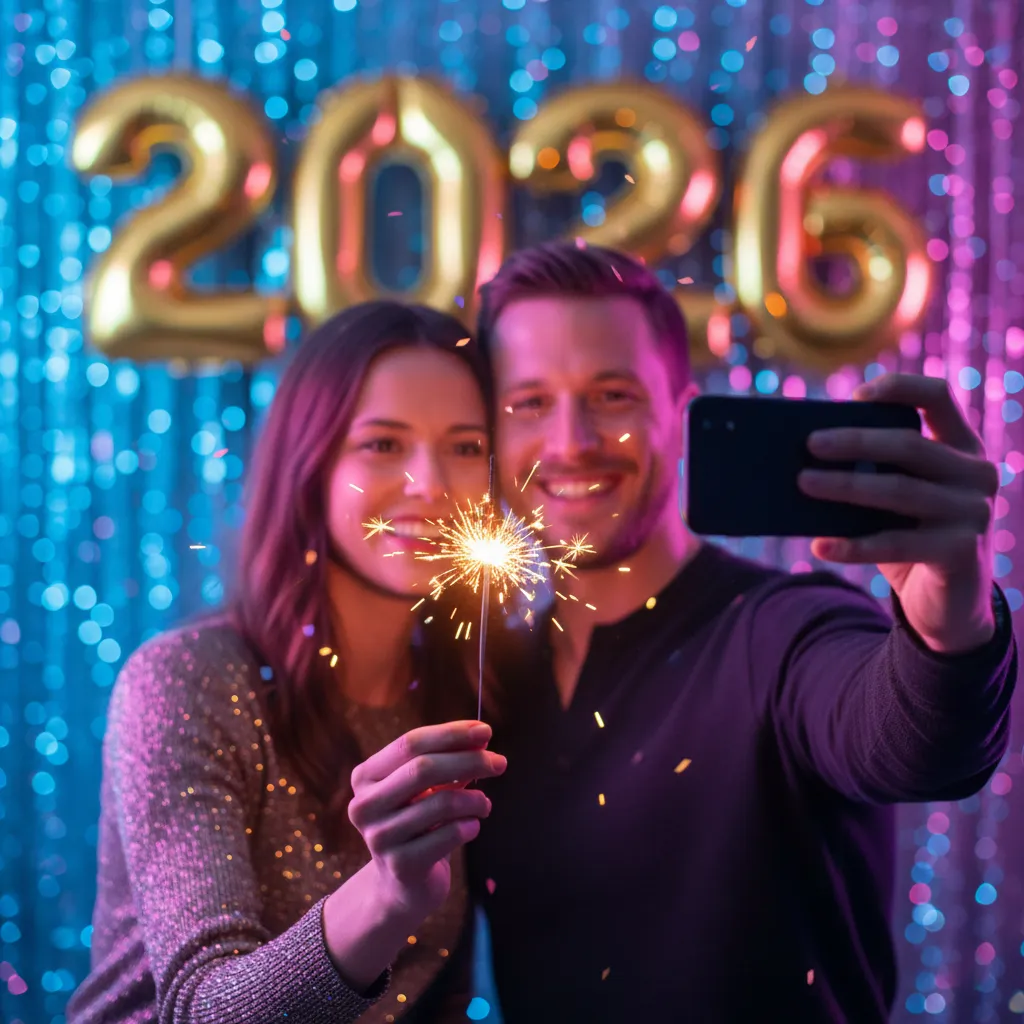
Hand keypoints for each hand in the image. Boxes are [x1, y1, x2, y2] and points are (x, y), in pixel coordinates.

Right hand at [347, 720, 505, 920]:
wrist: (404, 884)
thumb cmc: (418, 824)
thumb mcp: (426, 788)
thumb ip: (449, 760)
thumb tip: (481, 737)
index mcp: (366, 777)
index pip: (410, 743)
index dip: (450, 734)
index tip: (485, 730)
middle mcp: (364, 805)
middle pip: (423, 769)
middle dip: (468, 761)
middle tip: (499, 763)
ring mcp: (379, 837)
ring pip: (440, 803)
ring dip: (474, 799)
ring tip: (485, 804)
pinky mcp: (401, 866)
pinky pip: (447, 835)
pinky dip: (469, 826)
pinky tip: (473, 826)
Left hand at [797, 373, 998, 652]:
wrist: (948, 602)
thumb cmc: (910, 535)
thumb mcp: (895, 498)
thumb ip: (870, 472)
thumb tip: (801, 458)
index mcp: (962, 446)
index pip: (938, 397)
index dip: (898, 388)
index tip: (855, 396)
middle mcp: (977, 474)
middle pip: (910, 445)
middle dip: (855, 442)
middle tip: (809, 444)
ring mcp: (974, 514)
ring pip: (900, 491)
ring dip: (846, 486)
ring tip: (802, 483)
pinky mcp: (961, 553)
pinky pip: (896, 544)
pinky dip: (853, 545)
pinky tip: (819, 546)